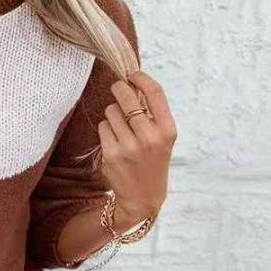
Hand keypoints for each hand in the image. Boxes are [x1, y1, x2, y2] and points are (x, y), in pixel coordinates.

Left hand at [98, 70, 177, 229]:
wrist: (143, 197)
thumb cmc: (152, 161)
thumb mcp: (163, 138)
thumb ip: (153, 114)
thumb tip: (134, 83)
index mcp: (168, 130)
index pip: (154, 92)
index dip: (141, 78)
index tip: (132, 73)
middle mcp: (150, 137)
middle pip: (128, 97)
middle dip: (119, 88)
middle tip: (117, 87)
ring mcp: (130, 146)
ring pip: (111, 112)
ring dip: (112, 114)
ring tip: (120, 127)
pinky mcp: (112, 154)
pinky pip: (103, 127)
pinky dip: (105, 129)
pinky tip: (113, 140)